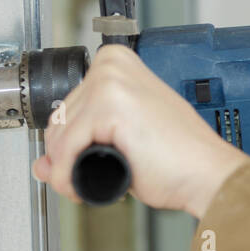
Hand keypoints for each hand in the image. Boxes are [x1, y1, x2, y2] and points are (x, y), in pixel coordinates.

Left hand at [31, 44, 248, 217]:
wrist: (207, 173)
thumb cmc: (179, 158)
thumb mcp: (120, 145)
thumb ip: (80, 147)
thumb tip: (43, 165)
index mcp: (117, 65)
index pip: (66, 106)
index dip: (67, 141)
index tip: (79, 161)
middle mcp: (112, 67)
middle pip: (57, 120)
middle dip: (64, 158)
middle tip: (86, 177)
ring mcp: (111, 83)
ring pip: (58, 136)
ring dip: (64, 171)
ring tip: (91, 181)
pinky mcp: (109, 106)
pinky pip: (65, 150)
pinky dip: (68, 176)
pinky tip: (84, 185)